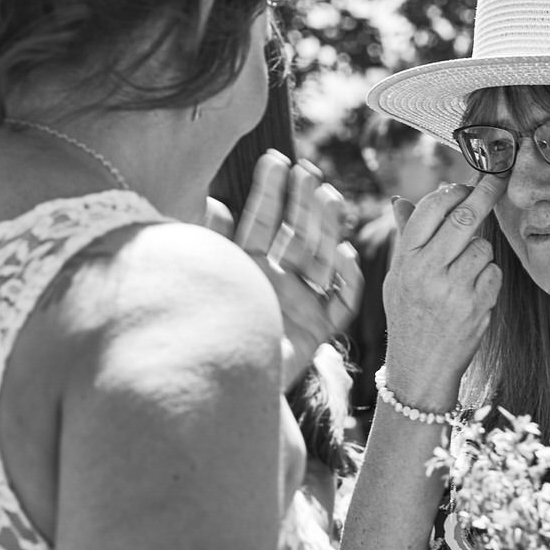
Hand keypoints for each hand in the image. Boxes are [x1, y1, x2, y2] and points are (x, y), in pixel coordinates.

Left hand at [211, 151, 359, 387]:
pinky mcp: (317, 332)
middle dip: (304, 202)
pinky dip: (347, 279)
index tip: (275, 159)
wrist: (214, 390)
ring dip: (328, 228)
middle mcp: (277, 282)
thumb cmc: (202, 332)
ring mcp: (299, 305)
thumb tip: (214, 201)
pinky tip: (345, 252)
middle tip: (308, 171)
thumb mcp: (207, 277)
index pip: (262, 221)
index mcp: (248, 267)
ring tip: (328, 195)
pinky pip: (340, 302)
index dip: (270, 191)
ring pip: (322, 259)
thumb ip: (211, 241)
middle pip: (298, 235)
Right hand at [382, 174, 508, 408]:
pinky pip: (494, 272)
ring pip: (483, 246)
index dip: (453, 191)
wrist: (420, 366)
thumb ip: (405, 237)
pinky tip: (472, 292)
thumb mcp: (397, 276)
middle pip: (465, 217)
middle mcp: (428, 272)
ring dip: (480, 251)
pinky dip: (489, 276)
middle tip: (498, 178)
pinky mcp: (478, 305)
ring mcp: (454, 289)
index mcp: (406, 260)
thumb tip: (399, 200)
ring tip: (464, 272)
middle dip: (485, 192)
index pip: (431, 208)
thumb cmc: (409, 316)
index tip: (466, 184)